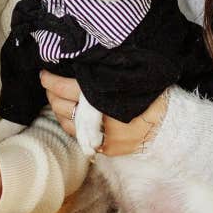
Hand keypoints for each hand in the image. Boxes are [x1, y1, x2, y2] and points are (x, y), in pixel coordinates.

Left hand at [40, 70, 168, 156]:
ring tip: (57, 98)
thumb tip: (76, 64)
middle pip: (61, 105)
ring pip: (66, 122)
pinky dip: (71, 124)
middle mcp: (97, 117)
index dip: (50, 80)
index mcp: (101, 96)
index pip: (64, 87)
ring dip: (58, 109)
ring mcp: (99, 135)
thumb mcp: (124, 78)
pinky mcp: (104, 147)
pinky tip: (71, 115)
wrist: (168, 122)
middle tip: (49, 84)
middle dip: (51, 94)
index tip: (44, 74)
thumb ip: (100, 75)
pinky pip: (78, 136)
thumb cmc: (148, 95)